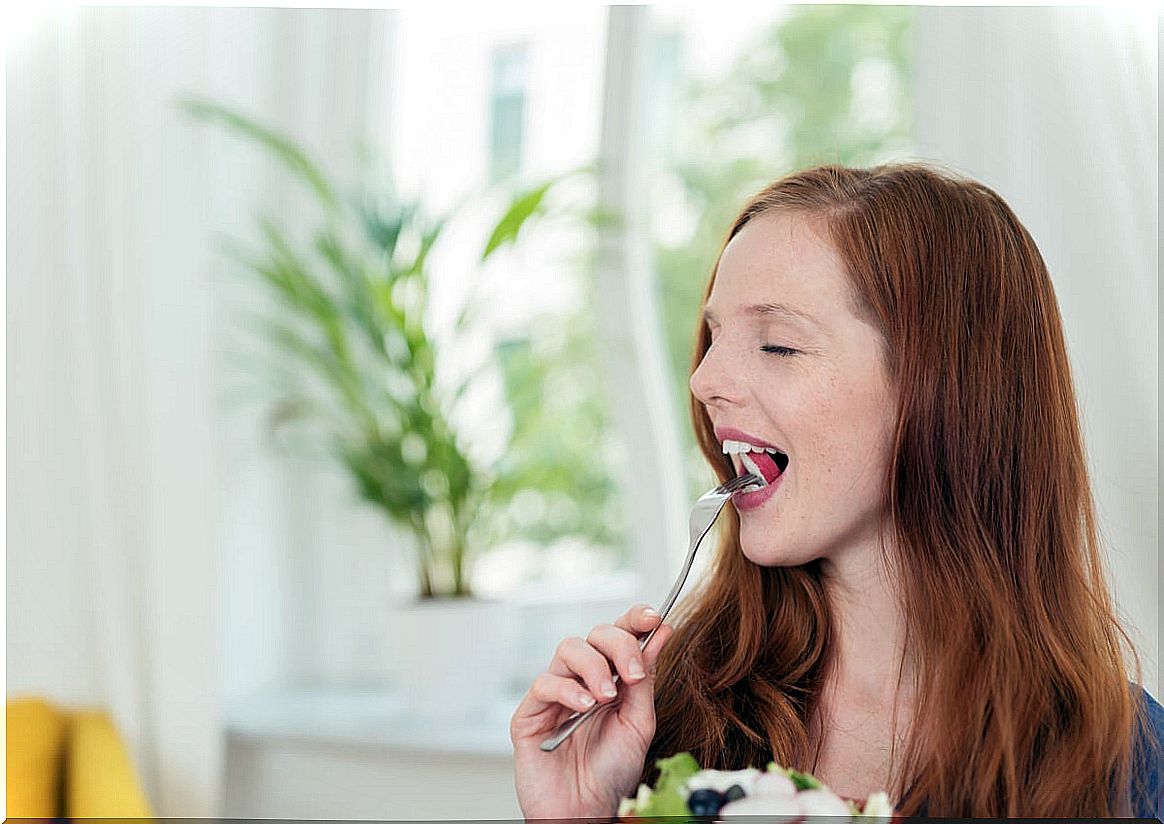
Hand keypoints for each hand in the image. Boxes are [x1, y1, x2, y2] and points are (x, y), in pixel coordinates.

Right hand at [510, 603, 674, 819]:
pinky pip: (545, 683)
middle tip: (632, 673)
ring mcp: (555, 693)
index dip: (634, 619)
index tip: (654, 618)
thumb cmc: (611, 772)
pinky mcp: (531, 713)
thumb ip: (645, 680)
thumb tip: (662, 634)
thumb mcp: (639, 722)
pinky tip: (584, 707)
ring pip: (568, 648)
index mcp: (611, 678)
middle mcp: (582, 680)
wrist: (586, 810)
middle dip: (618, 645)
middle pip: (595, 634)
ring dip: (593, 666)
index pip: (619, 634)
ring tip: (606, 697)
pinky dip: (568, 690)